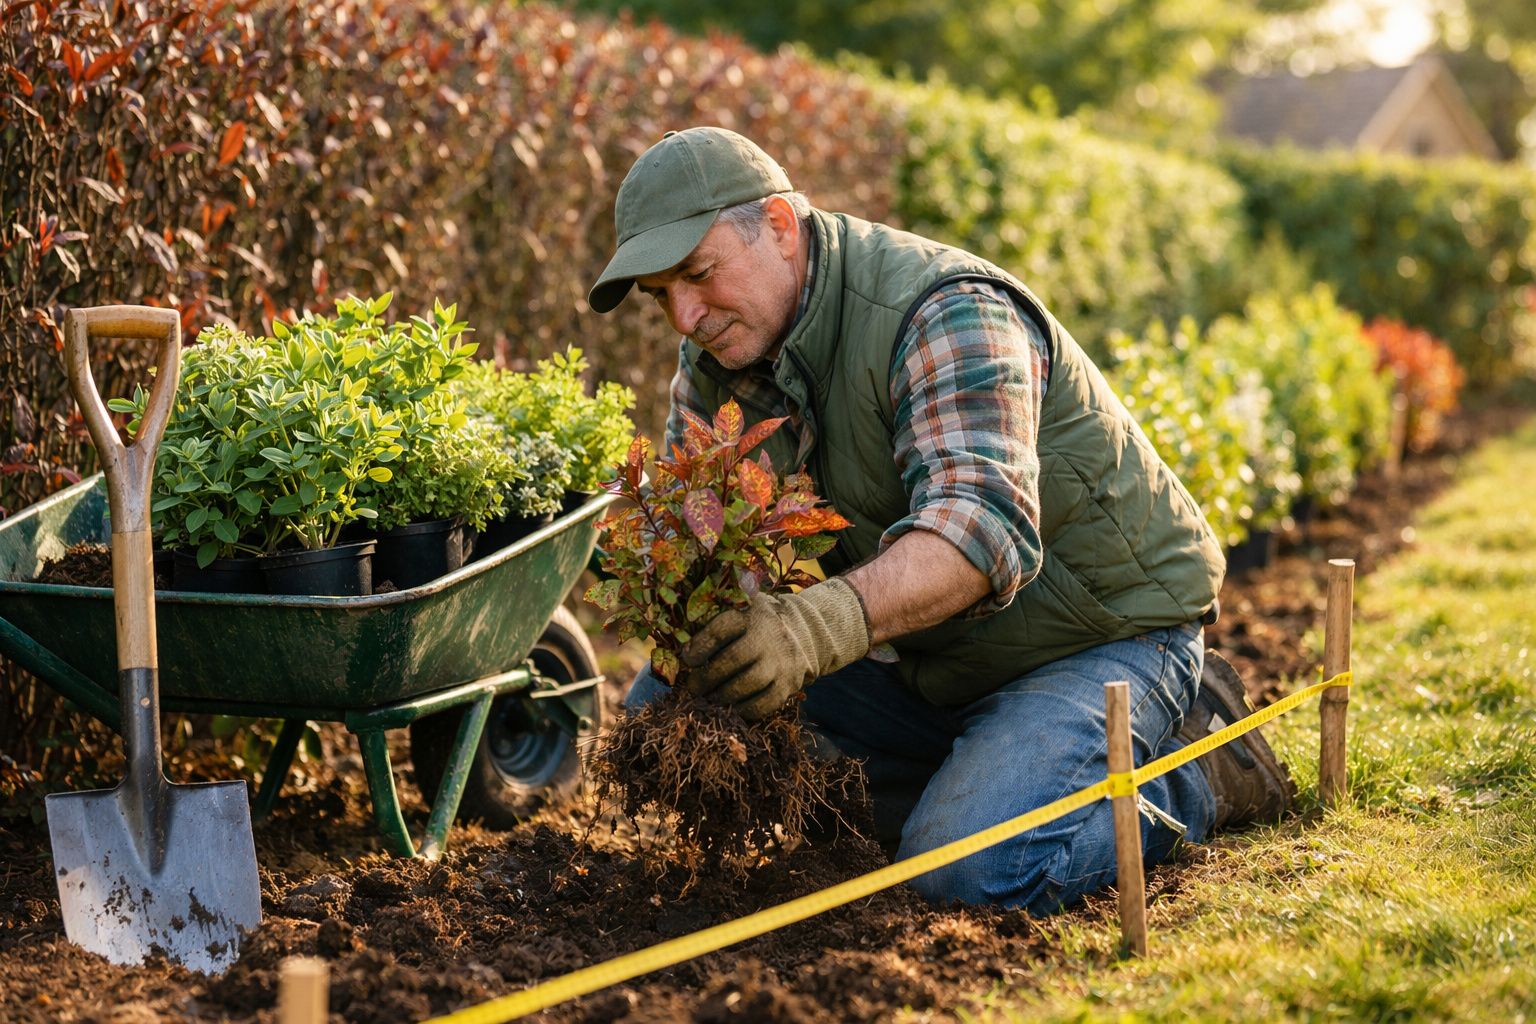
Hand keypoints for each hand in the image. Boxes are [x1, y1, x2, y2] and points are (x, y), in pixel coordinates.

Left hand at [681, 577, 870, 720]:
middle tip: (693, 688)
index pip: (722, 628)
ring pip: (748, 684)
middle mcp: (769, 635)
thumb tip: (682, 652)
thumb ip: (716, 622)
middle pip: (733, 659)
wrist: (804, 632)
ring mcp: (782, 661)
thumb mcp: (742, 609)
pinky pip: (765, 704)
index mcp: (752, 613)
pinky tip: (730, 710)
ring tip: (708, 701)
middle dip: (706, 678)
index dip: (701, 645)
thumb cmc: (758, 624)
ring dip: (722, 696)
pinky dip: (744, 710)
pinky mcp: (790, 684)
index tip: (686, 659)